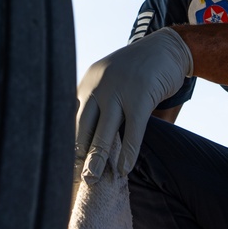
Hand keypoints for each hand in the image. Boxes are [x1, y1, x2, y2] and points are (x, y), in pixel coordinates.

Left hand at [75, 28, 192, 182]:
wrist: (167, 48)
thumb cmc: (136, 70)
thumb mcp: (110, 80)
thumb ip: (97, 102)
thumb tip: (85, 137)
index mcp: (87, 82)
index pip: (70, 118)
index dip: (66, 143)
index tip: (60, 164)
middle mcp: (99, 85)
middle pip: (83, 127)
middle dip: (78, 156)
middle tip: (74, 179)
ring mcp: (120, 90)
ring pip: (105, 132)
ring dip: (99, 159)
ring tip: (94, 180)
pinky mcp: (141, 96)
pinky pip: (133, 131)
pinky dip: (129, 153)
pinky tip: (125, 169)